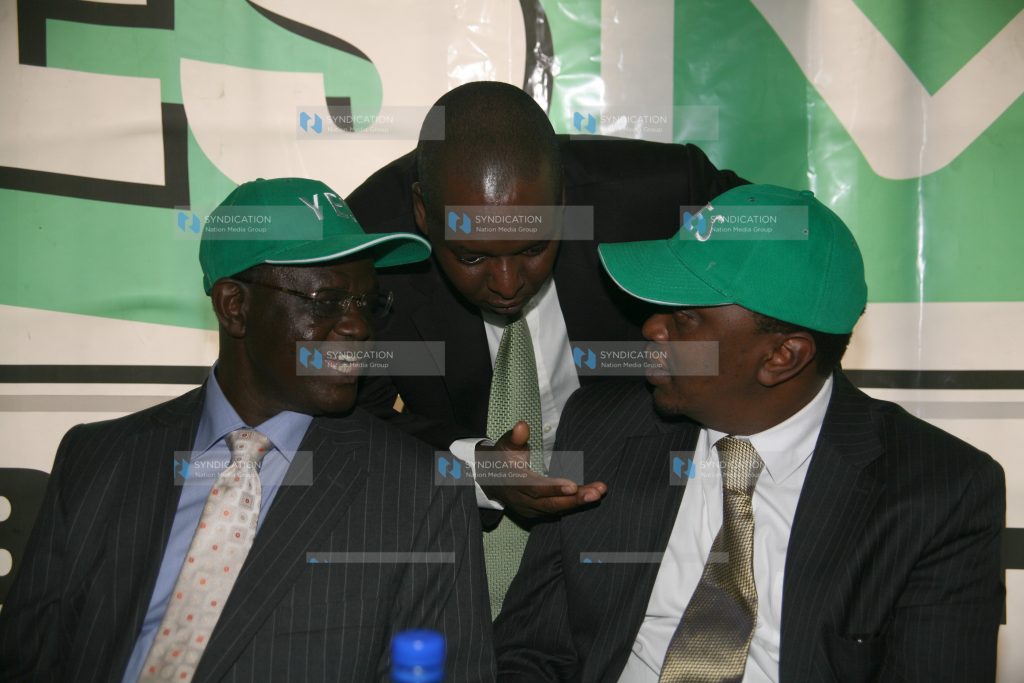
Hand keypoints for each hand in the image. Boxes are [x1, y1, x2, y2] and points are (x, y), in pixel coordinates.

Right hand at [476, 421, 606, 518]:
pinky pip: (558, 509)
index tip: (573, 486)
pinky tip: (592, 495)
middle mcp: (522, 500)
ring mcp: (530, 509)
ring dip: (579, 502)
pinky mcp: (538, 512)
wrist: (490, 480)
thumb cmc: (502, 458)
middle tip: (596, 493)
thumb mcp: (504, 445)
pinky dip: (574, 503)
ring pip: (557, 508)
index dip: (553, 489)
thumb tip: (523, 425)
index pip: (534, 488)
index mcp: (514, 482)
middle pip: (550, 504)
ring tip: (599, 491)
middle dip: (574, 500)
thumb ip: (515, 437)